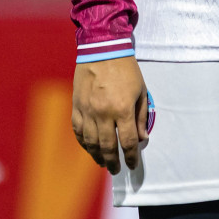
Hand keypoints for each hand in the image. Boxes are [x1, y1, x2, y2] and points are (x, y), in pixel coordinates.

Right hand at [72, 56, 150, 172]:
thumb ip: (140, 117)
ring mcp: (87, 111)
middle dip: (113, 161)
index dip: (131, 156)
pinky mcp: (76, 106)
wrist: (102, 49)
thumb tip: (142, 138)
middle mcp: (104, 114)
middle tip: (116, 169)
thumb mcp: (140, 91)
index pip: (127, 142)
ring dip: (97, 155)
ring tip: (103, 162)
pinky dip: (83, 142)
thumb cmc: (126, 69)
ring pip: (90, 142)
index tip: (132, 164)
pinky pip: (78, 131)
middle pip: (107, 146)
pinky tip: (88, 148)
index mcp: (122, 109)